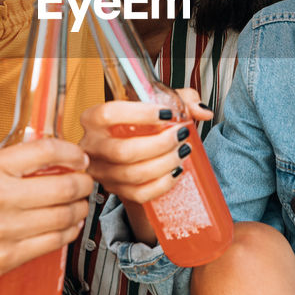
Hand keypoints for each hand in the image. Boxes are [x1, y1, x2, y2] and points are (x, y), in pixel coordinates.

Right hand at [0, 137, 90, 288]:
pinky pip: (53, 241)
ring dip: (80, 209)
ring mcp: (3, 230)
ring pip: (63, 216)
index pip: (45, 151)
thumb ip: (9, 161)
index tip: (80, 158)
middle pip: (63, 187)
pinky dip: (69, 231)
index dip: (72, 153)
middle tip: (86, 183)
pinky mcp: (7, 256)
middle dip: (84, 184)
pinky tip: (68, 225)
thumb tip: (51, 152)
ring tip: (79, 205)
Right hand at [78, 90, 212, 205]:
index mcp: (94, 119)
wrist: (133, 151)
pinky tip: (176, 171)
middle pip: (123, 151)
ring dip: (165, 163)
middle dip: (159, 144)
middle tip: (181, 135)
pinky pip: (140, 193)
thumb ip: (182, 100)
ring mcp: (102, 171)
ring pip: (133, 174)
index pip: (109, 114)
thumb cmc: (142, 124)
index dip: (140, 114)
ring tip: (183, 151)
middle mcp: (92, 146)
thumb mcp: (159, 105)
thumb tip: (202, 111)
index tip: (168, 114)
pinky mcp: (115, 190)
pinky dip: (163, 184)